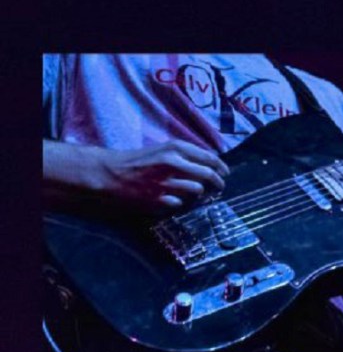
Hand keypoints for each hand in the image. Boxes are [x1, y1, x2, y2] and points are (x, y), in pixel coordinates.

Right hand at [94, 141, 229, 210]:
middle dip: (218, 182)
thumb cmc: (138, 161)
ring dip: (199, 193)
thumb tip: (211, 164)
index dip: (221, 167)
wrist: (108, 173)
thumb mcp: (162, 150)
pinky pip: (180, 203)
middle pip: (208, 175)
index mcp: (175, 148)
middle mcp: (172, 162)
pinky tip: (174, 199)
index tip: (225, 172)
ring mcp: (165, 182)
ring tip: (195, 193)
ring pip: (197, 189)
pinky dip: (180, 202)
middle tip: (220, 187)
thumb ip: (185, 155)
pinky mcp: (157, 198)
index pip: (209, 158)